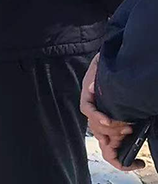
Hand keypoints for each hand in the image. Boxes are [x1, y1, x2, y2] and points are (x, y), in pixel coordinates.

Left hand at [80, 53, 141, 170]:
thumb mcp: (131, 111)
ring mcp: (91, 104)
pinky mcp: (86, 93)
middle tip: (129, 128)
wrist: (116, 59)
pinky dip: (97, 115)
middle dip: (117, 137)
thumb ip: (130, 124)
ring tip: (125, 122)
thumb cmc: (126, 85)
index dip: (121, 161)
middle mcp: (98, 115)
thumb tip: (135, 138)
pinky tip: (106, 119)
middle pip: (103, 137)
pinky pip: (87, 108)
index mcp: (109, 122)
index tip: (137, 163)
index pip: (110, 149)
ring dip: (112, 127)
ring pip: (96, 126)